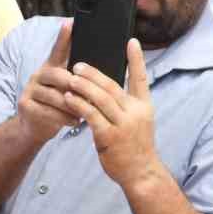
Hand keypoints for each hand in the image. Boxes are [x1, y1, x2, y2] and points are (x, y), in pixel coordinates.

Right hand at [18, 22, 80, 144]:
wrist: (34, 126)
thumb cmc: (56, 106)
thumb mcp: (65, 90)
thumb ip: (77, 80)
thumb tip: (97, 73)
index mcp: (51, 68)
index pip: (58, 49)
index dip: (64, 36)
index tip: (71, 22)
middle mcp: (38, 75)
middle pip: (58, 75)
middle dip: (75, 85)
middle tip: (88, 94)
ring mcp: (30, 90)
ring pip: (55, 96)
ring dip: (73, 105)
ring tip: (84, 112)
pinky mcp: (25, 105)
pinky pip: (49, 111)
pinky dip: (64, 117)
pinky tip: (74, 121)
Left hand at [63, 39, 160, 189]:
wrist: (140, 173)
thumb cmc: (135, 146)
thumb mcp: (137, 122)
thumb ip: (126, 106)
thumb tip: (106, 88)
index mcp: (144, 106)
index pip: (141, 78)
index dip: (136, 59)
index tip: (131, 41)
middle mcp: (135, 112)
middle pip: (112, 86)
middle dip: (93, 74)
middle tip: (77, 64)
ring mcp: (123, 125)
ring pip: (100, 99)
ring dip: (83, 86)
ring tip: (69, 78)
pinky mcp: (109, 137)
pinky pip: (91, 116)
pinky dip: (79, 105)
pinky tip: (68, 98)